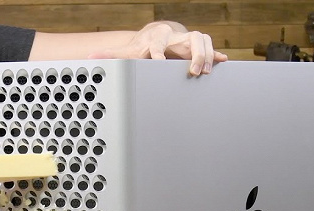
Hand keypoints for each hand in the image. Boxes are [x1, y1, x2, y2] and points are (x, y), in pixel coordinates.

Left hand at [88, 21, 227, 75]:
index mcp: (158, 37)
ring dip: (207, 55)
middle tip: (192, 72)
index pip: (159, 44)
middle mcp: (175, 36)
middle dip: (194, 54)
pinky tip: (224, 62)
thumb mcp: (128, 51)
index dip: (159, 53)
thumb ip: (110, 55)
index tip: (159, 63)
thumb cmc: (143, 46)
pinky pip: (211, 47)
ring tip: (206, 72)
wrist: (157, 36)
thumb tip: (90, 57)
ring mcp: (187, 40)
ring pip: (204, 39)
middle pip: (190, 38)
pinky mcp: (197, 46)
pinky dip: (217, 55)